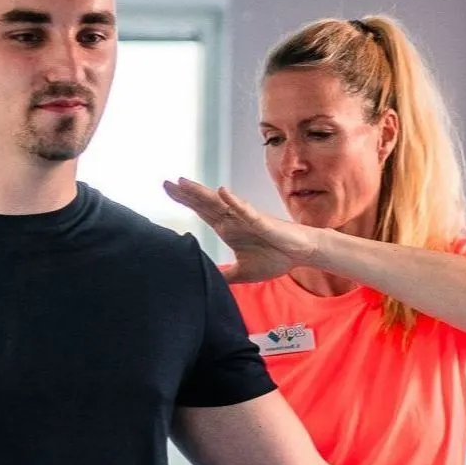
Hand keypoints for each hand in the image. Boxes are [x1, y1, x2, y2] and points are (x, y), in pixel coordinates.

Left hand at [163, 178, 318, 282]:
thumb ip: (225, 274)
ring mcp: (245, 218)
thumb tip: (207, 282)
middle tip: (164, 183)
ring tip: (183, 182)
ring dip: (202, 193)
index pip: (201, 212)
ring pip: (220, 203)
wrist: (300, 254)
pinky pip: (246, 210)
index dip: (185, 202)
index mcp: (227, 229)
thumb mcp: (243, 272)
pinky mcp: (261, 221)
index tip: (167, 191)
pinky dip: (234, 202)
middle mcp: (233, 220)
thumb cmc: (275, 257)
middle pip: (204, 204)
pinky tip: (222, 192)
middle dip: (185, 194)